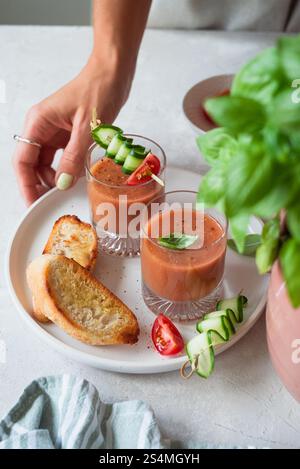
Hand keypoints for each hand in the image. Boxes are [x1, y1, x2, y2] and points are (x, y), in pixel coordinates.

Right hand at [13, 55, 132, 204]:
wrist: (113, 73)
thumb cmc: (99, 90)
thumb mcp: (87, 128)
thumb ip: (74, 158)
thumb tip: (62, 184)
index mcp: (38, 122)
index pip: (23, 161)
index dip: (26, 184)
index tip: (32, 202)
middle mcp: (41, 127)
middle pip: (31, 164)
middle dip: (39, 184)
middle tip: (50, 202)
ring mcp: (54, 130)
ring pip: (46, 162)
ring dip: (54, 177)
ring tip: (67, 189)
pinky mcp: (67, 133)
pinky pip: (61, 156)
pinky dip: (66, 169)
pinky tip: (75, 176)